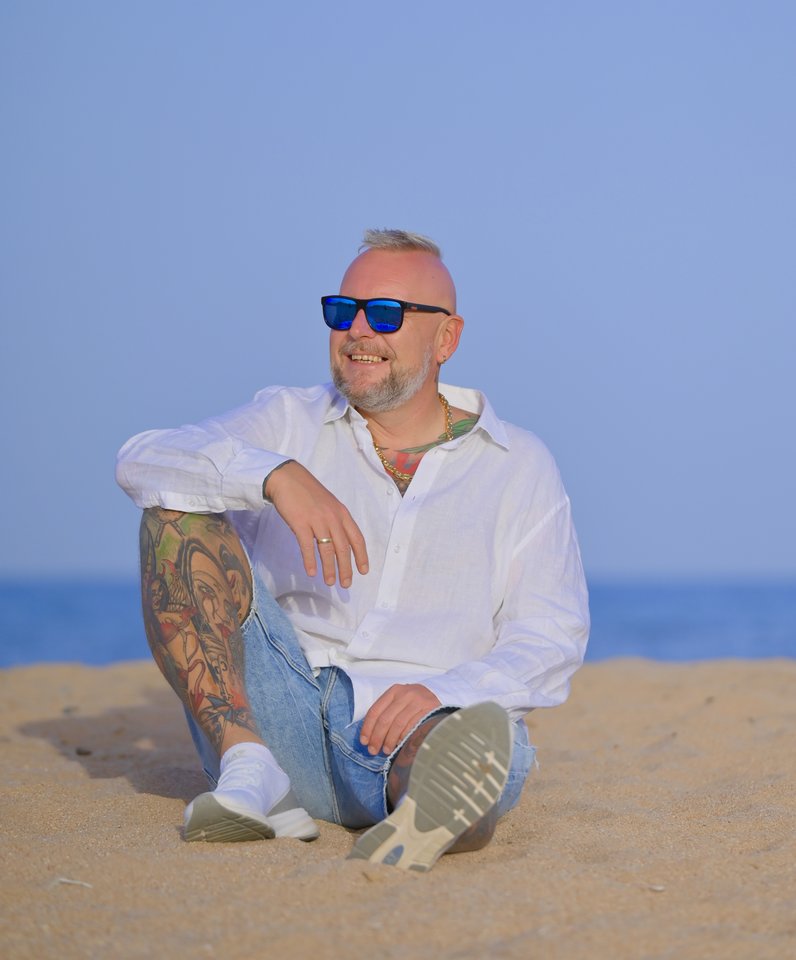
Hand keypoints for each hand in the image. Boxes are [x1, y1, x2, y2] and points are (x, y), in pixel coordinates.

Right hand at [264, 461, 368, 587]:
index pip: (356, 538)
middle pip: (343, 548)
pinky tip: (311, 572)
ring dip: (329, 568)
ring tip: (330, 582)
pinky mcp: (300, 523)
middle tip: (346, 584)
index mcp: (342, 514)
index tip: (363, 571)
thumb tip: (340, 543)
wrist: (287, 478)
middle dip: (346, 568)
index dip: (361, 556)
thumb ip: (336, 521)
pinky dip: (310, 561)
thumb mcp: (329, 504)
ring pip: (327, 549)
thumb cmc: (308, 492)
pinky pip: (307, 546)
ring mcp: (317, 520)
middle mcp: (333, 518)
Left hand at [360, 684, 441, 755]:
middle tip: (373, 750)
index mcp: (394, 691)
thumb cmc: (413, 704)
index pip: (375, 711)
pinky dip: (404, 738)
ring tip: (387, 750)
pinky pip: (412, 727)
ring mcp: (418, 701)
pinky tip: (400, 745)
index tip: (364, 741)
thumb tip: (369, 736)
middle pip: (385, 719)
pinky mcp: (429, 709)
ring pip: (398, 724)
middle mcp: (405, 693)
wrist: (437, 698)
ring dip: (390, 740)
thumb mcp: (399, 702)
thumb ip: (386, 713)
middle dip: (377, 737)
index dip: (367, 728)